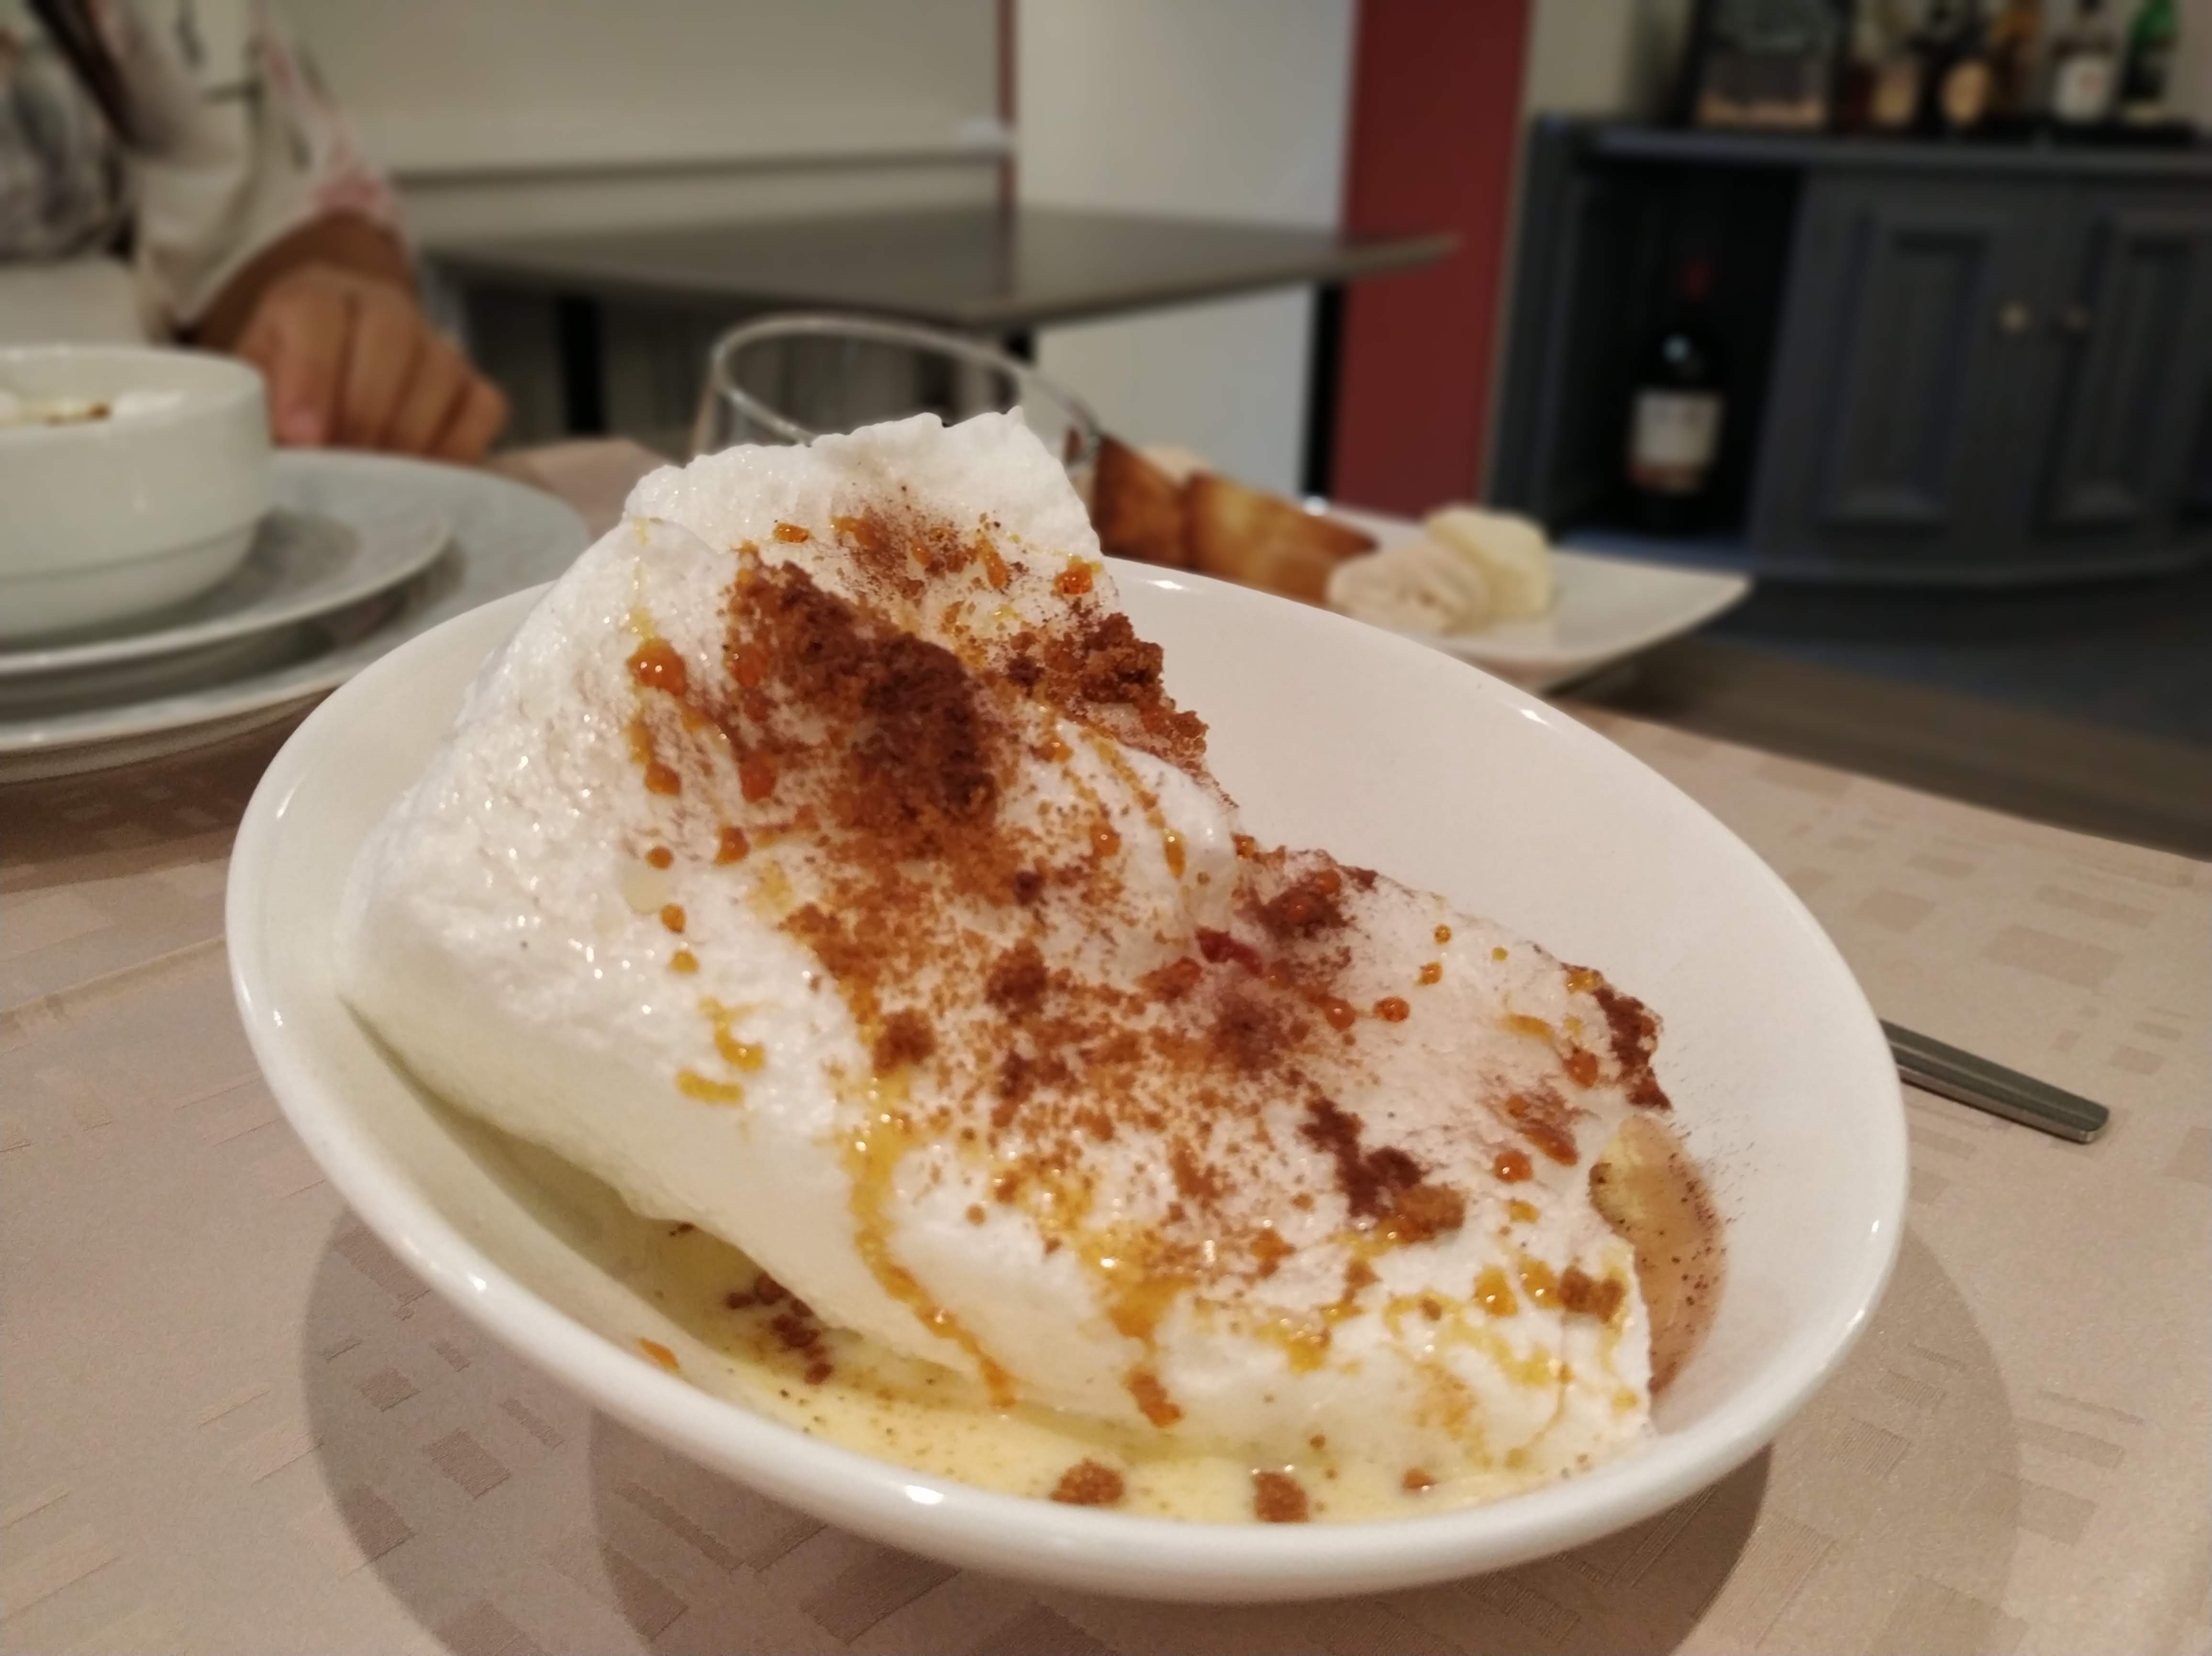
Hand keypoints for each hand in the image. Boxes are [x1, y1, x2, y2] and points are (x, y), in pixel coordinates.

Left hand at [234, 264, 507, 461]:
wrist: (335, 369)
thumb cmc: (288, 385)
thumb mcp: (256, 385)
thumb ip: (256, 409)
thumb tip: (269, 457)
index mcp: (315, 297)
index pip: (320, 316)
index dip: (312, 378)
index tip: (304, 437)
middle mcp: (383, 308)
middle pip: (390, 340)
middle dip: (364, 414)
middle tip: (344, 468)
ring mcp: (436, 343)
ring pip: (441, 374)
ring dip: (408, 436)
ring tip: (378, 480)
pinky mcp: (473, 381)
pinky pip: (484, 407)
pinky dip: (459, 446)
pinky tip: (424, 475)